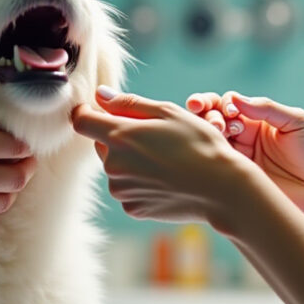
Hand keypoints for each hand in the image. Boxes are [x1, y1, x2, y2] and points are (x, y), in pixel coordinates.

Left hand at [70, 86, 258, 226]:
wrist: (222, 189)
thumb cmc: (199, 144)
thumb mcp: (168, 113)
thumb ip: (127, 104)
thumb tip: (99, 95)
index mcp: (120, 136)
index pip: (81, 121)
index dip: (86, 112)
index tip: (98, 111)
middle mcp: (114, 165)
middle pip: (100, 145)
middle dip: (118, 138)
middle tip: (153, 138)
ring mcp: (122, 190)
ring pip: (115, 168)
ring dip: (130, 161)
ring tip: (164, 160)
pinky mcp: (132, 208)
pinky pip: (127, 189)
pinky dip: (140, 183)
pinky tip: (164, 179)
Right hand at [187, 91, 303, 224]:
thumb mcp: (297, 124)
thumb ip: (268, 109)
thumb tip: (235, 98)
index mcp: (256, 120)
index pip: (228, 103)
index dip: (221, 102)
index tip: (229, 110)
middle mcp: (242, 138)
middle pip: (211, 118)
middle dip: (208, 115)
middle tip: (217, 124)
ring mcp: (236, 159)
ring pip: (209, 141)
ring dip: (206, 133)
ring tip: (217, 134)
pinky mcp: (233, 181)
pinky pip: (213, 166)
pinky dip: (207, 157)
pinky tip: (213, 154)